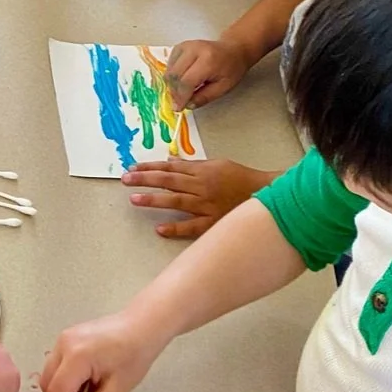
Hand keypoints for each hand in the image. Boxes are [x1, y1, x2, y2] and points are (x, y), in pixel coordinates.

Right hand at [39, 309, 167, 391]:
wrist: (141, 326)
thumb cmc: (134, 355)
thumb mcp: (118, 390)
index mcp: (77, 356)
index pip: (57, 391)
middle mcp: (63, 344)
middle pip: (47, 383)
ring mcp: (62, 339)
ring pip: (49, 374)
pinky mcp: (65, 338)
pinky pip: (56, 365)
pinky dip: (64, 380)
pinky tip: (83, 385)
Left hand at [124, 158, 276, 239]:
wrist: (265, 195)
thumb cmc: (241, 178)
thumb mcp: (216, 164)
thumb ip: (191, 165)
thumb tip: (170, 162)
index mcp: (201, 171)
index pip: (169, 168)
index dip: (149, 168)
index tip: (132, 168)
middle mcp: (201, 187)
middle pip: (168, 181)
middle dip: (145, 179)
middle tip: (125, 179)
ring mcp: (206, 206)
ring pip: (175, 201)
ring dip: (153, 200)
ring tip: (134, 199)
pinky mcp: (213, 223)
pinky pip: (192, 227)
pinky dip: (175, 228)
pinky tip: (159, 229)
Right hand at [163, 36, 254, 109]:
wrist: (233, 49)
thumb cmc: (231, 68)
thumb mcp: (223, 87)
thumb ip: (204, 97)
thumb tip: (187, 105)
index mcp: (208, 61)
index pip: (186, 81)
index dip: (180, 97)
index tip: (178, 108)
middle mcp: (194, 50)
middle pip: (174, 75)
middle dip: (174, 92)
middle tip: (179, 102)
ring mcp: (185, 46)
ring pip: (169, 70)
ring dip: (172, 84)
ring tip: (181, 92)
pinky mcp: (180, 46)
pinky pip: (169, 64)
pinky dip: (172, 75)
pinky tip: (181, 80)